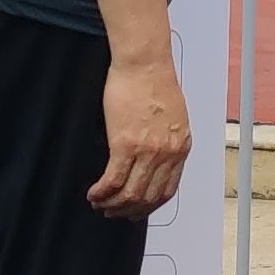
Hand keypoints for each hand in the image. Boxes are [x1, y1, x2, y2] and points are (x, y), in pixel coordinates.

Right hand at [88, 54, 192, 215]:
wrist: (144, 62)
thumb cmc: (155, 80)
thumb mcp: (174, 116)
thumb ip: (167, 139)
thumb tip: (155, 156)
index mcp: (180, 147)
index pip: (167, 190)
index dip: (149, 206)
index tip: (137, 210)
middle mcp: (167, 154)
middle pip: (147, 197)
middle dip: (129, 210)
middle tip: (114, 212)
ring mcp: (147, 151)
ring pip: (129, 193)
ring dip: (113, 205)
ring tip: (100, 205)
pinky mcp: (125, 144)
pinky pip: (112, 179)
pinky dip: (102, 192)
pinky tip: (93, 194)